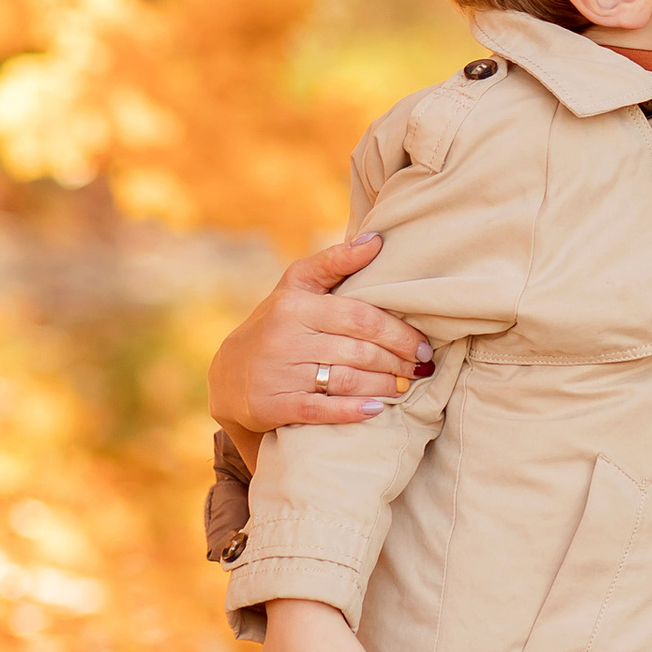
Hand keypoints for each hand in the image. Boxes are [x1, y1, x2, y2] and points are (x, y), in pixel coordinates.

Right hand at [207, 237, 432, 451]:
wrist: (229, 375)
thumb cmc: (278, 323)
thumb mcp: (297, 286)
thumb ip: (335, 262)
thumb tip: (377, 240)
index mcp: (296, 305)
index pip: (360, 317)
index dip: (397, 332)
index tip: (423, 345)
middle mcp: (285, 337)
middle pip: (357, 351)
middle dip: (396, 361)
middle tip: (419, 369)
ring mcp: (278, 373)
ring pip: (345, 380)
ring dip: (383, 386)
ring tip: (405, 387)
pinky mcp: (273, 405)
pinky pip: (321, 409)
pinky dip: (353, 411)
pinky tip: (377, 410)